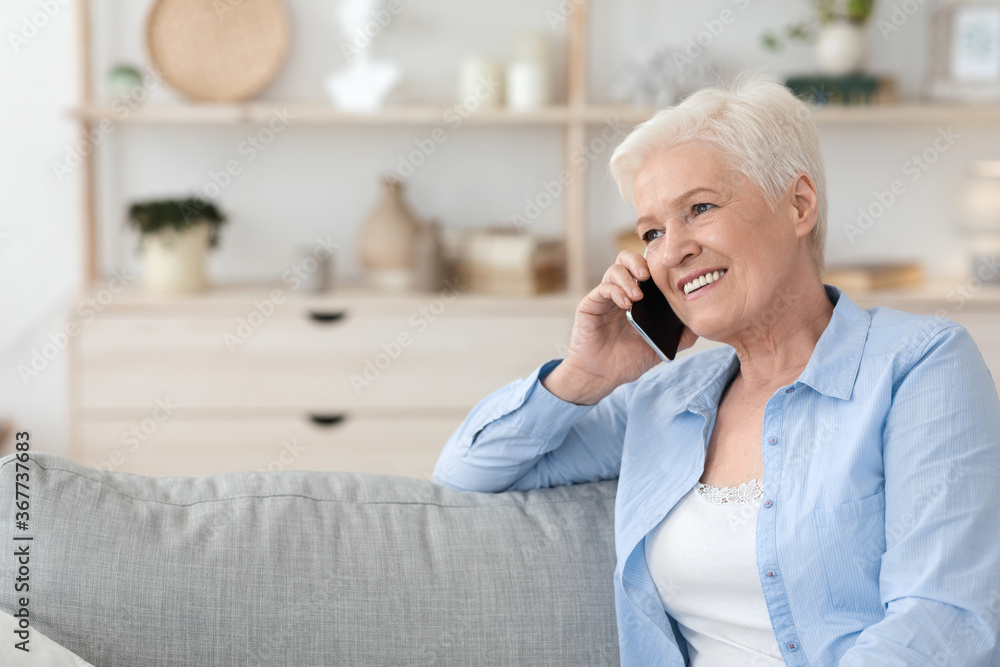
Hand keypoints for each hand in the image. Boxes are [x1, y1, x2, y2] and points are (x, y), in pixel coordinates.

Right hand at [543, 251, 697, 404]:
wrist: (602, 376)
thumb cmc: (628, 360)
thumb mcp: (660, 346)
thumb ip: (681, 334)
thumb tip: (702, 321)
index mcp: (638, 298)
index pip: (646, 268)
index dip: (656, 264)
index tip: (668, 272)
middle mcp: (621, 293)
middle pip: (627, 260)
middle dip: (639, 262)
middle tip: (648, 276)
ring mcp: (606, 298)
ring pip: (615, 269)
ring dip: (628, 278)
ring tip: (638, 295)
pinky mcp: (591, 305)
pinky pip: (603, 288)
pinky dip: (616, 291)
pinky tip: (626, 304)